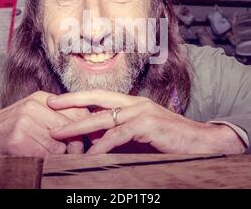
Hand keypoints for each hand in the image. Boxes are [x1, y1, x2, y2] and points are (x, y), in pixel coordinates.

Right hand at [0, 91, 89, 157]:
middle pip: (73, 128)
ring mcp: (26, 122)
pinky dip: (44, 162)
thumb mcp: (33, 114)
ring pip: (60, 146)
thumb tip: (85, 130)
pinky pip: (45, 156)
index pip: (79, 110)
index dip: (86, 128)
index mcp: (42, 98)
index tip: (89, 141)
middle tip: (73, 154)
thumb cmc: (8, 128)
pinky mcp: (18, 140)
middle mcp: (35, 106)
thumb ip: (56, 117)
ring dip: (58, 156)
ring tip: (46, 156)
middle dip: (76, 145)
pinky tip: (35, 159)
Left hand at [47, 90, 245, 154]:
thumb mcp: (140, 137)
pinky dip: (102, 145)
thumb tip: (94, 143)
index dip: (78, 97)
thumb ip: (119, 135)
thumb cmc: (169, 141)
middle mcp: (135, 103)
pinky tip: (90, 153)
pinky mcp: (148, 125)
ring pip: (104, 117)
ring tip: (58, 133)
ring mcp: (142, 112)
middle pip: (97, 99)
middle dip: (71, 102)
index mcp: (132, 103)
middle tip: (49, 105)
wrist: (201, 142)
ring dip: (79, 126)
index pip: (100, 96)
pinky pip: (119, 135)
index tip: (57, 101)